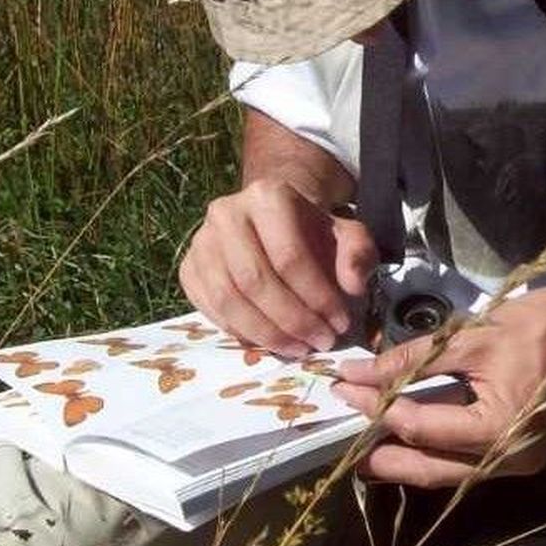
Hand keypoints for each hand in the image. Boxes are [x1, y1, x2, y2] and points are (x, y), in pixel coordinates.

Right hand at [179, 178, 378, 356]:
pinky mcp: (188, 267)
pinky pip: (209, 309)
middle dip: (292, 321)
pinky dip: (240, 332)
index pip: (289, 256)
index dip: (317, 297)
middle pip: (255, 281)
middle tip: (318, 343)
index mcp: (268, 196)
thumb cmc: (311, 232)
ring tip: (297, 349)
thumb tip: (352, 286)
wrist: (271, 221)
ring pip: (228, 299)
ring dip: (266, 334)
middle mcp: (226, 213)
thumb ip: (358, 254)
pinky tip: (269, 342)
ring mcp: (201, 241)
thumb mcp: (346, 235)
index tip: (339, 324)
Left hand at [332, 279, 545, 486]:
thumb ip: (410, 360)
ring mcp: (517, 461)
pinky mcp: (520, 452)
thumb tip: (358, 372)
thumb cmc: (542, 326)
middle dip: (384, 457)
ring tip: (367, 450)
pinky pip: (467, 461)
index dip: (377, 409)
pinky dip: (435, 452)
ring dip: (407, 460)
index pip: (420, 428)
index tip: (344, 388)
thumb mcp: (470, 337)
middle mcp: (508, 460)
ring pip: (448, 471)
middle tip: (342, 446)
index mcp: (498, 432)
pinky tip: (409, 440)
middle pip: (431, 468)